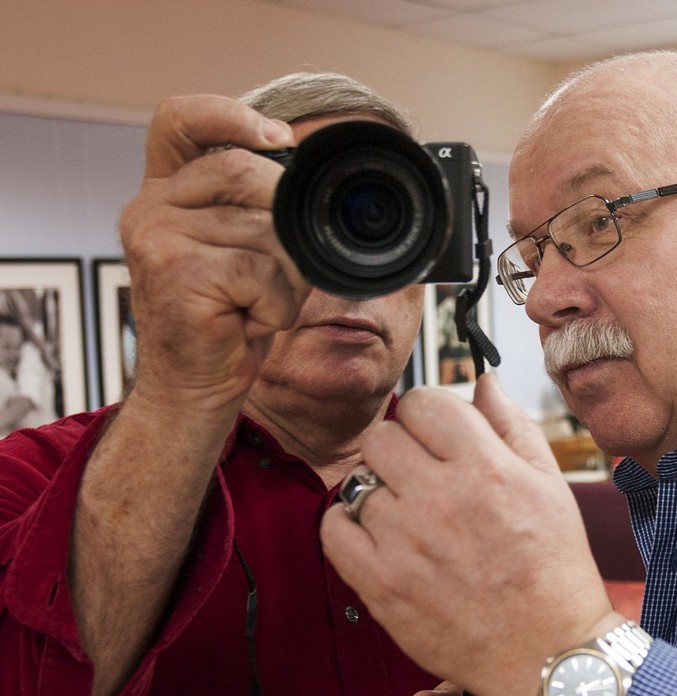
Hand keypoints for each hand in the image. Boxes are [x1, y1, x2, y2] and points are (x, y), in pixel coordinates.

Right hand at [117, 94, 308, 421]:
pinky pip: (264, 272)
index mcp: (166, 190)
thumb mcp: (246, 248)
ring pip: (266, 231)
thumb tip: (314, 182)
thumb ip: (261, 207)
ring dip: (287, 278)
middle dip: (287, 225)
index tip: (277, 135)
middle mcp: (150, 206)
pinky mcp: (176, 271)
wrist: (192, 389)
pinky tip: (248, 321)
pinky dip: (276, 305)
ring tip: (256, 304)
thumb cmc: (228, 319)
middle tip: (277, 273)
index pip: (180, 119)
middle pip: (249, 174)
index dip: (228, 114)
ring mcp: (156, 236)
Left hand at [321, 374, 620, 695]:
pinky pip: (333, 530)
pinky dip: (347, 526)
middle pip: (381, 436)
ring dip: (379, 491)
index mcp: (485, 467)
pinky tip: (379, 535)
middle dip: (399, 447)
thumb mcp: (549, 485)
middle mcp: (441, 498)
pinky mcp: (382, 584)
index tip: (435, 433)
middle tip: (419, 473)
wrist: (548, 652)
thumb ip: (513, 425)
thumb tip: (483, 381)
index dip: (428, 414)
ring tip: (407, 513)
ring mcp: (406, 542)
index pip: (422, 401)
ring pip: (358, 483)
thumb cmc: (555, 568)